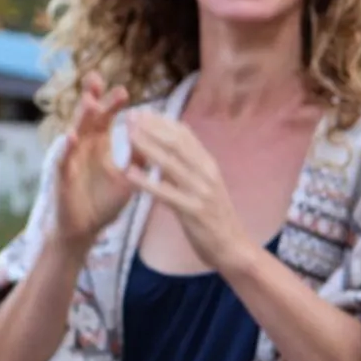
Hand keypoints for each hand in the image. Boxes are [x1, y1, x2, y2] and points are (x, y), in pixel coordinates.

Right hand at [50, 72, 134, 249]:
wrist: (86, 230)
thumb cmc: (103, 204)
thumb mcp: (128, 178)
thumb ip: (140, 158)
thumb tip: (160, 137)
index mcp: (98, 146)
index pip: (104, 118)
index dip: (111, 104)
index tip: (124, 90)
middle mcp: (83, 148)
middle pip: (86, 118)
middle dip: (91, 98)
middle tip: (96, 78)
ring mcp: (71, 161)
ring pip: (74, 133)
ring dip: (80, 117)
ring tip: (89, 101)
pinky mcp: (62, 178)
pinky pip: (63, 160)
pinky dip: (66, 148)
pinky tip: (71, 136)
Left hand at [120, 112, 257, 274]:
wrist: (233, 248)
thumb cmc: (214, 218)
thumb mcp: (204, 187)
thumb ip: (189, 169)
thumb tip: (169, 150)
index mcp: (209, 165)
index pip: (186, 135)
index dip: (163, 122)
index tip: (144, 112)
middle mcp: (207, 174)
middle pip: (177, 143)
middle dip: (153, 128)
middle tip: (130, 116)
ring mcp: (201, 192)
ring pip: (171, 164)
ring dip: (147, 147)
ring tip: (127, 135)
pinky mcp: (193, 211)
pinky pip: (166, 193)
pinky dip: (146, 182)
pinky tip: (128, 173)